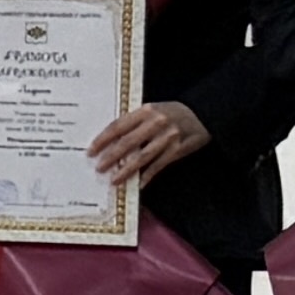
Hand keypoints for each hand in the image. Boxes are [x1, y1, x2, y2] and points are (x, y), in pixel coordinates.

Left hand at [87, 99, 209, 185]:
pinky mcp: (178, 150)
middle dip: (111, 157)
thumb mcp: (153, 110)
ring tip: (114, 180)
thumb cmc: (172, 113)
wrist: (203, 114)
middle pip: (128, 142)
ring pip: (142, 157)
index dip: (103, 139)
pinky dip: (147, 176)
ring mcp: (167, 137)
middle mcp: (155, 123)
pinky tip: (138, 184)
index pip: (118, 126)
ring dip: (126, 170)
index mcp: (145, 111)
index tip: (91, 150)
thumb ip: (135, 122)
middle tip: (99, 168)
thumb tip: (111, 140)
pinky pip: (158, 166)